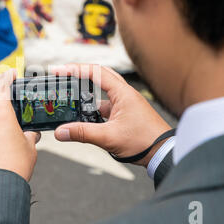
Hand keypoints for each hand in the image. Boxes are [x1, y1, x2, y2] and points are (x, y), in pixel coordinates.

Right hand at [52, 64, 170, 167]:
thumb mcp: (109, 137)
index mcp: (123, 93)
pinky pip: (105, 109)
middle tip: (63, 78)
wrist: (163, 153)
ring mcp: (125, 105)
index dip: (75, 69)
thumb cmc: (145, 141)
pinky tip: (85, 121)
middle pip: (98, 78)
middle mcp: (124, 95)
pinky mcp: (125, 116)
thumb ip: (83, 133)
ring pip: (101, 96)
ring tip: (70, 103)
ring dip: (86, 99)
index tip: (59, 71)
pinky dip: (93, 112)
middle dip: (79, 77)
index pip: (96, 72)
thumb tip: (61, 131)